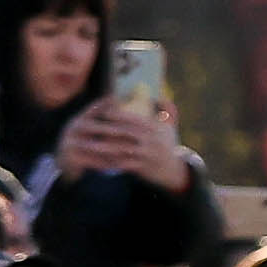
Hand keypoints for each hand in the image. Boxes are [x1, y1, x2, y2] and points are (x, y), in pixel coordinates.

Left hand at [75, 97, 196, 188]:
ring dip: (107, 146)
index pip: (134, 119)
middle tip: (93, 125)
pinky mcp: (143, 167)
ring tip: (93, 143)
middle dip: (108, 128)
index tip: (104, 111)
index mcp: (156, 129)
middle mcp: (152, 140)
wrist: (174, 170)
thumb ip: (167, 110)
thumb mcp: (170, 127)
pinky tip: (101, 159)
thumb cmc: (168, 145)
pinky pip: (125, 164)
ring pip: (123, 148)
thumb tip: (160, 96)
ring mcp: (147, 154)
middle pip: (126, 132)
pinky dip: (113, 161)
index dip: (119, 115)